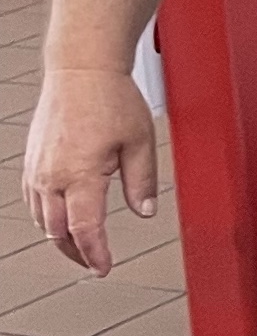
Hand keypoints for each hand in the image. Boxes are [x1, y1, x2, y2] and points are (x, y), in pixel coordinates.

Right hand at [22, 63, 156, 272]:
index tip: (104, 266)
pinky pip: (33, 201)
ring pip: (42, 220)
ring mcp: (38, 169)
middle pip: (58, 232)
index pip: (85, 230)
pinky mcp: (31, 161)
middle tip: (95, 262)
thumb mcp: (141, 141)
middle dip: (77, 253)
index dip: (95, 254)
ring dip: (60, 238)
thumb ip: (143, 182)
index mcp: (80, 174)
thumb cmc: (110, 97)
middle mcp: (52, 175)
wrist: (81, 69)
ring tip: (81, 246)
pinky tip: (61, 219)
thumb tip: (146, 211)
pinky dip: (47, 217)